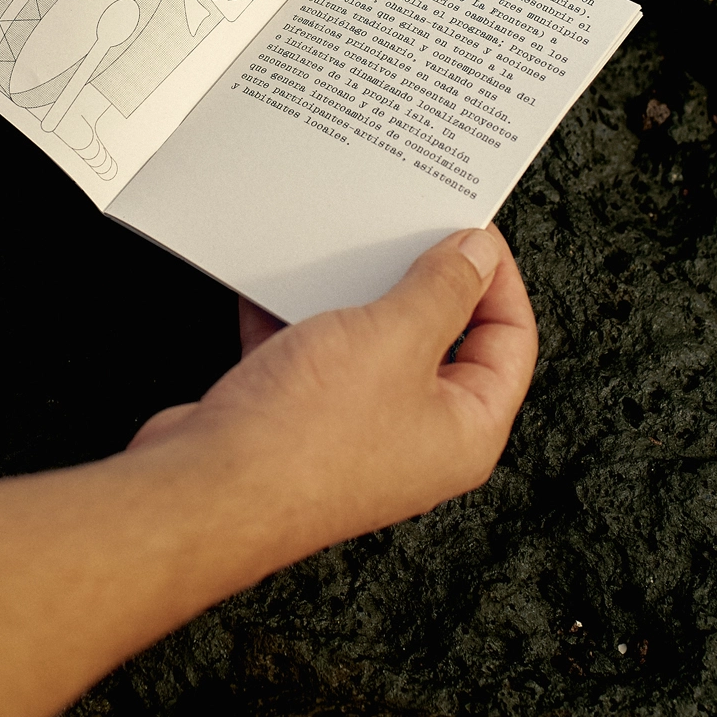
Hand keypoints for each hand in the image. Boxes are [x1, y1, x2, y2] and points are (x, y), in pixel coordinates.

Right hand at [129, 225, 536, 555]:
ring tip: (342, 246)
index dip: (497, 276)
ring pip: (368, 343)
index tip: (470, 230)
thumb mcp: (395, 338)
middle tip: (406, 228)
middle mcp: (416, 439)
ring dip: (352, 294)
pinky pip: (307, 353)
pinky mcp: (296, 422)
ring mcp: (354, 433)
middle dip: (418, 279)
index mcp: (465, 431)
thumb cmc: (306, 438)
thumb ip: (445, 288)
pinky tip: (277, 281)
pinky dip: (293, 316)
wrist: (206, 489)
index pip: (510, 340)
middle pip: (439, 339)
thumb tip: (479, 253)